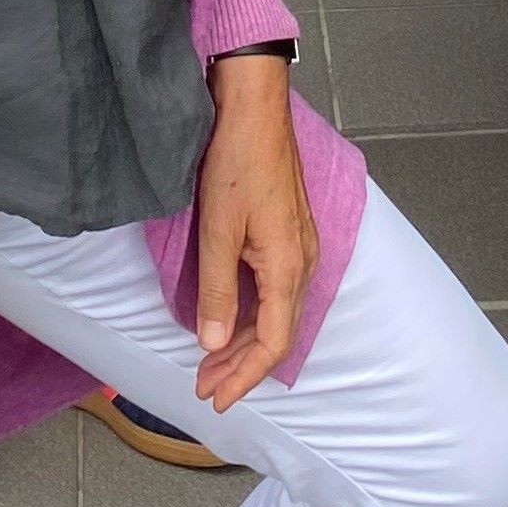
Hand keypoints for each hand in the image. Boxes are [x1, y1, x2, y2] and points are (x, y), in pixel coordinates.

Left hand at [191, 52, 319, 411]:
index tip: (213, 399)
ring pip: (278, 311)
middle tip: (203, 385)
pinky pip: (278, 289)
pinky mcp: (291, 231)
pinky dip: (253, 313)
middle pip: (277, 332)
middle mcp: (304, 261)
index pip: (272, 342)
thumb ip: (216, 291)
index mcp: (289, 266)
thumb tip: (213, 344)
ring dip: (245, 341)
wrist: (254, 107)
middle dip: (241, 365)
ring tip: (211, 361)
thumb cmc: (236, 161)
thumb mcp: (217, 230)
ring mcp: (301, 245)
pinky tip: (231, 317)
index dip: (244, 377)